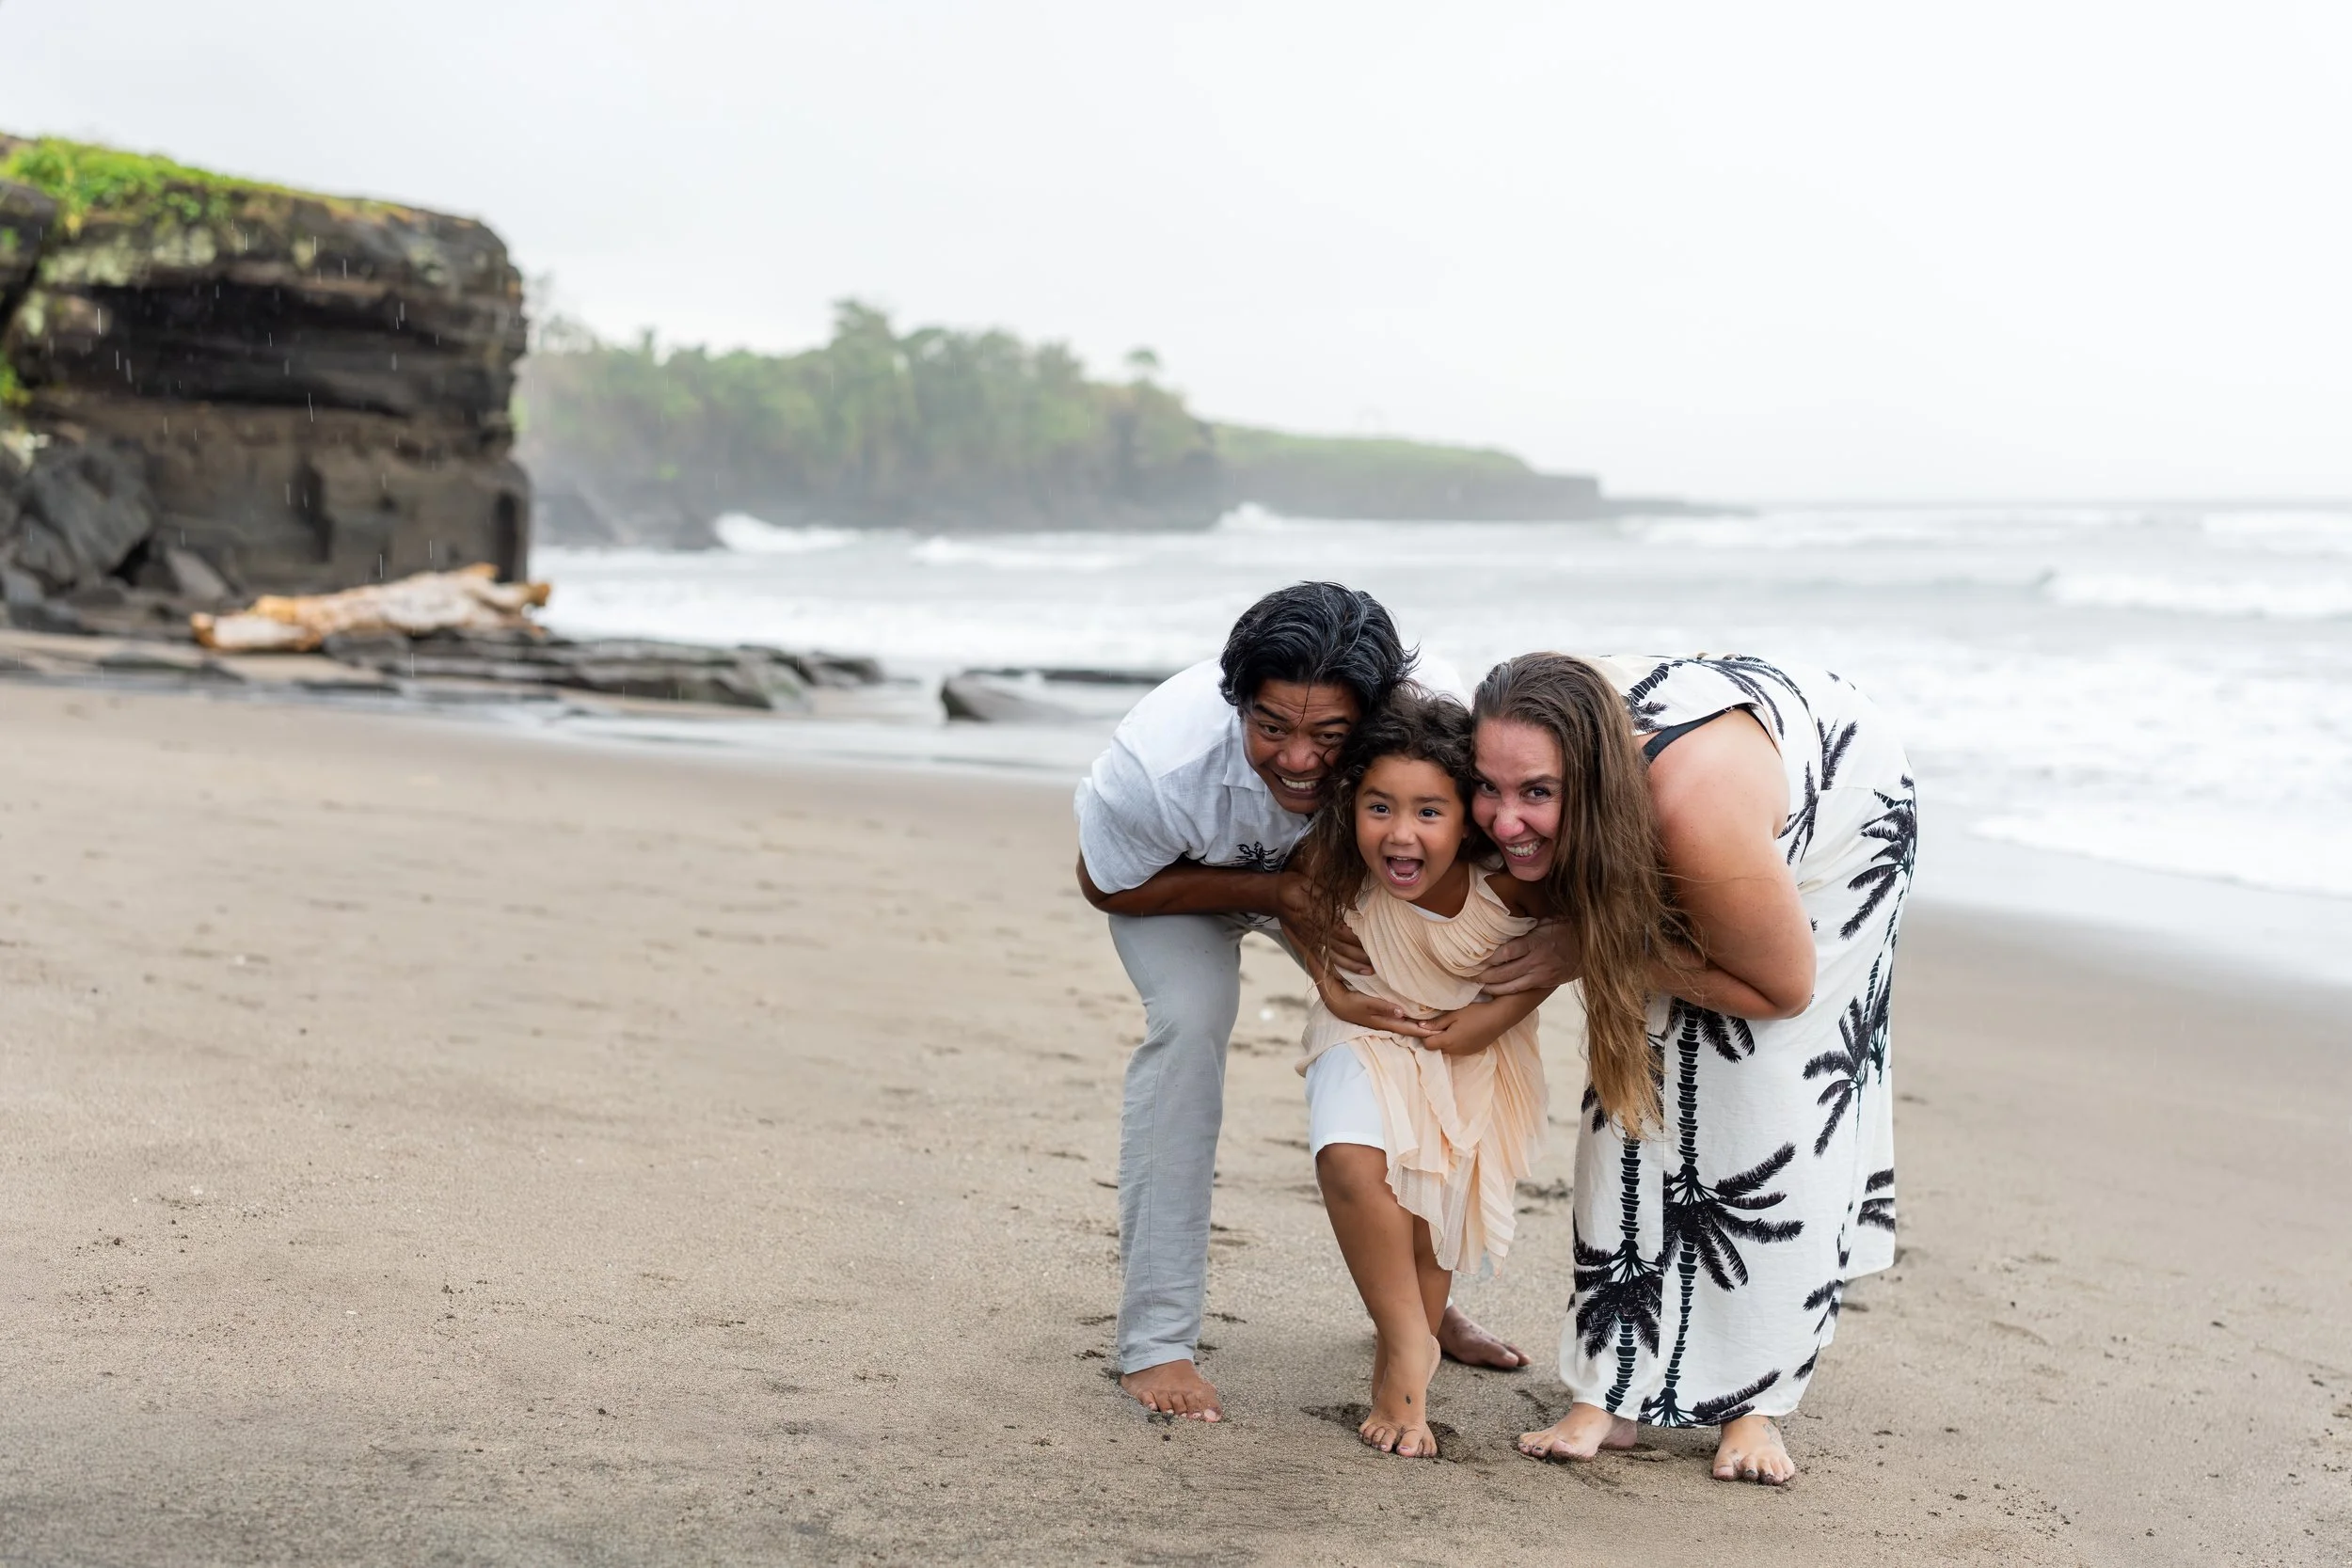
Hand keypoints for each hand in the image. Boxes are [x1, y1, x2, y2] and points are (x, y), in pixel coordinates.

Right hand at [1277, 874, 1371, 973]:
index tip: (1373, 943)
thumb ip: (1332, 895)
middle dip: (1359, 957)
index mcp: (1317, 915)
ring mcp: (1309, 940)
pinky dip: (1334, 969)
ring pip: (1332, 957)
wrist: (1273, 896)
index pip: (1341, 931)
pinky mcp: (1306, 945)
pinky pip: (1322, 960)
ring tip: (1368, 972)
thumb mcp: (1312, 884)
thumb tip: (1355, 905)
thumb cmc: (1295, 885)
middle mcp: (1314, 931)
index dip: (1357, 939)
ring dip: (1350, 966)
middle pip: (1340, 948)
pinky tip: (1345, 976)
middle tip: (1378, 963)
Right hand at [1317, 975, 1436, 1038]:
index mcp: (1383, 1021)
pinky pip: (1396, 1017)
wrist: (1333, 1001)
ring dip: (1415, 1024)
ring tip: (1430, 1024)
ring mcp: (1380, 1018)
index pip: (1407, 1028)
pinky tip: (1410, 1015)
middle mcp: (1384, 1022)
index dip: (1421, 1031)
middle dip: (1422, 1029)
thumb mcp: (1365, 1003)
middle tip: (1439, 1030)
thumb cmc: (1348, 1002)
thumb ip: (1383, 1006)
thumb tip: (1402, 1013)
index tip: (1437, 1033)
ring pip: (1403, 1023)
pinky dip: (1406, 1018)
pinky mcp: (1377, 1013)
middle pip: (1407, 1027)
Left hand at [1418, 1001, 1508, 1055]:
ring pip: (1447, 1050)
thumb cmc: (1476, 1014)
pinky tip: (1463, 1032)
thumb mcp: (1454, 1014)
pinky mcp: (1472, 1052)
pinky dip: (1456, 1043)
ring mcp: (1465, 1053)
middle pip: (1437, 1049)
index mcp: (1449, 1041)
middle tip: (1441, 1025)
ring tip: (1453, 1027)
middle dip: (1435, 1039)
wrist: (1499, 1018)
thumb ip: (1437, 1022)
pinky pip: (1458, 1050)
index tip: (1429, 1026)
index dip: (1425, 1036)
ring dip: (1446, 1042)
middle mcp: (1455, 1051)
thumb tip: (1420, 1027)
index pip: (1427, 1045)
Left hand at [1478, 921, 1581, 994]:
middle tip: (1471, 975)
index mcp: (1535, 942)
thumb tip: (1507, 918)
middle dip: (1485, 975)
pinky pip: (1522, 990)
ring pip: (1511, 986)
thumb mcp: (1549, 919)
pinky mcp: (1545, 983)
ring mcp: (1541, 975)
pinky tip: (1496, 991)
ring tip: (1479, 985)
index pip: (1506, 953)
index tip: (1476, 958)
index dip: (1489, 958)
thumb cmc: (1569, 928)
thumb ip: (1529, 923)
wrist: (1592, 948)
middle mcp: (1536, 961)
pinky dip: (1507, 992)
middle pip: (1504, 972)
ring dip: (1493, 987)